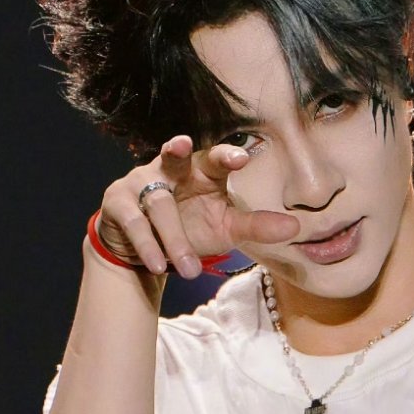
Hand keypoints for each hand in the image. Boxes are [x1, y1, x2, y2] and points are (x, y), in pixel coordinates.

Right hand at [94, 134, 298, 277]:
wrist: (143, 252)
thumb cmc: (191, 228)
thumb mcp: (226, 229)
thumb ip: (256, 226)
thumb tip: (295, 227)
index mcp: (201, 170)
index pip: (215, 157)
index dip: (225, 154)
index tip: (241, 157)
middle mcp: (170, 168)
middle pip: (174, 154)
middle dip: (176, 148)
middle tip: (183, 144)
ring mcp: (140, 182)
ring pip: (157, 203)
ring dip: (173, 238)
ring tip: (189, 270)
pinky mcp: (118, 202)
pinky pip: (134, 222)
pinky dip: (147, 245)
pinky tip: (158, 264)